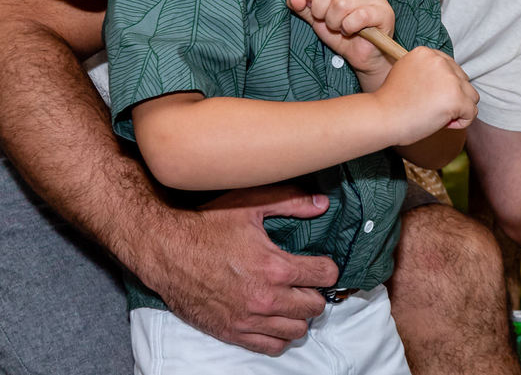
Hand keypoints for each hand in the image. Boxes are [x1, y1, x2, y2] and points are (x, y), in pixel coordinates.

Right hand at [138, 185, 337, 354]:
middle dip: (315, 293)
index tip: (321, 264)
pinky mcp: (231, 332)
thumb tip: (322, 204)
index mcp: (274, 267)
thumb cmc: (206, 226)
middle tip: (306, 282)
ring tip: (291, 300)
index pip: (324, 276)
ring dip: (299, 315)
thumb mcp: (251, 204)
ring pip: (296, 330)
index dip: (327, 268)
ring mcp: (247, 319)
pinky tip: (275, 318)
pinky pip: (270, 346)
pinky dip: (279, 336)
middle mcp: (264, 298)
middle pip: (314, 307)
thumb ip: (291, 202)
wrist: (165, 250)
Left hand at [288, 0, 394, 87]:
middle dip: (320, 11)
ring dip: (334, 22)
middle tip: (327, 22)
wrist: (362, 55)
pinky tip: (350, 31)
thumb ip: (303, 6)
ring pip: (341, 3)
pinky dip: (348, 28)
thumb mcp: (316, 18)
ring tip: (339, 28)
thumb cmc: (342, 33)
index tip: (312, 7)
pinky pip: (357, 17)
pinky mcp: (383, 12)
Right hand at [374, 46, 478, 144]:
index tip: (427, 98)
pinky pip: (471, 112)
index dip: (442, 87)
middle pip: (463, 81)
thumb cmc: (391, 102)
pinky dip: (461, 122)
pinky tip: (443, 123)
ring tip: (437, 116)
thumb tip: (448, 82)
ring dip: (459, 108)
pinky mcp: (456, 97)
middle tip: (430, 109)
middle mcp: (440, 61)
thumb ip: (427, 71)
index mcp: (426, 52)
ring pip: (471, 96)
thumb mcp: (407, 73)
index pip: (451, 68)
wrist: (381, 118)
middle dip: (452, 97)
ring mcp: (449, 79)